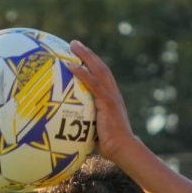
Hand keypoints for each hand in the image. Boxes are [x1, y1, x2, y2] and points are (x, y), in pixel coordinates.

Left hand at [68, 41, 137, 167]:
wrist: (123, 149)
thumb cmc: (109, 145)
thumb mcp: (95, 130)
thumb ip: (86, 123)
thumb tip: (68, 128)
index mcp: (111, 98)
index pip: (102, 75)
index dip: (93, 63)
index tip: (82, 55)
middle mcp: (112, 93)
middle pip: (100, 66)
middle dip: (88, 53)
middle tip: (75, 43)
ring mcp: (110, 96)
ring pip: (98, 69)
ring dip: (85, 55)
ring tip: (73, 45)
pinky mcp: (107, 102)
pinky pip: (92, 83)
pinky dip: (81, 73)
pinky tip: (71, 65)